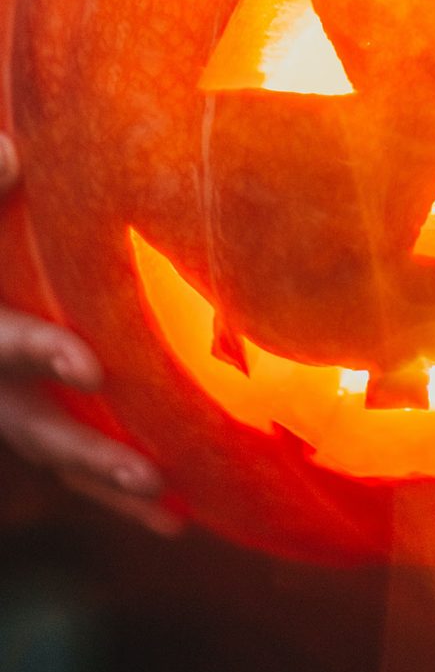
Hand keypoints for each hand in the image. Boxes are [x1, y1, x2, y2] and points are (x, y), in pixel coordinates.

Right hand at [0, 133, 181, 534]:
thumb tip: (13, 154)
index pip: (0, 345)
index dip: (36, 355)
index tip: (90, 368)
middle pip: (34, 428)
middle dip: (88, 456)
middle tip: (148, 477)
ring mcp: (19, 406)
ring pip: (63, 458)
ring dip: (114, 490)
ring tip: (174, 516)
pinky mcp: (47, 415)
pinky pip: (83, 459)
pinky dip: (120, 488)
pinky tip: (179, 512)